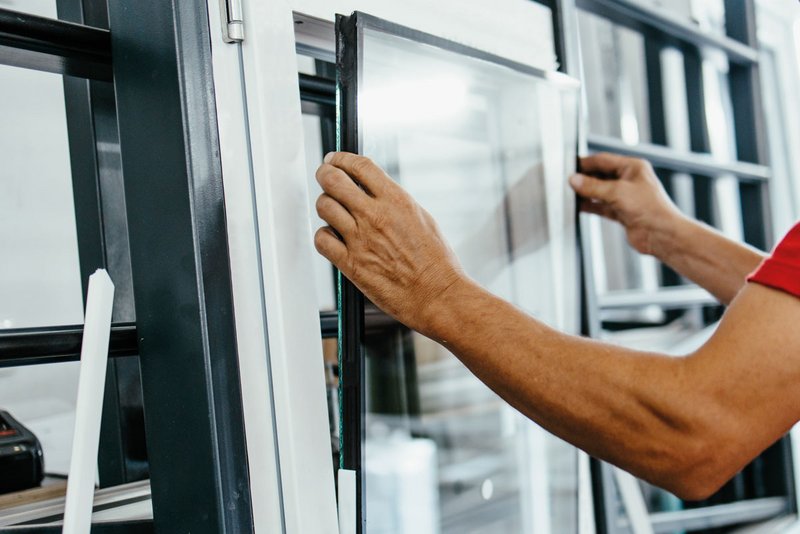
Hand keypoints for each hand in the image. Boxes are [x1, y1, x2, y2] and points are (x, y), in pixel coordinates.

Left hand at [314, 152, 465, 335]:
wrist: (438, 296)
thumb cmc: (436, 262)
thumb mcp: (422, 218)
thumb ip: (395, 201)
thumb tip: (375, 188)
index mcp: (396, 201)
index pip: (360, 165)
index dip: (342, 158)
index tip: (335, 159)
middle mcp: (375, 216)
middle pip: (334, 180)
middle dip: (325, 174)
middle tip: (325, 176)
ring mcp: (361, 239)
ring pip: (324, 206)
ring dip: (325, 205)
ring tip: (333, 211)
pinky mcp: (351, 264)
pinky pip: (322, 240)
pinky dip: (323, 236)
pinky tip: (333, 238)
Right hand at [569, 153, 684, 256]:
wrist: (662, 234)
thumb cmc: (652, 209)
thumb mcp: (617, 192)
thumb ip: (593, 186)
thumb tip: (575, 180)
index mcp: (633, 167)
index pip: (603, 160)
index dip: (586, 163)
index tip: (571, 167)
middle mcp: (630, 180)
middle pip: (600, 175)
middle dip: (584, 178)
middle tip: (568, 181)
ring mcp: (626, 197)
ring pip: (600, 191)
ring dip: (586, 193)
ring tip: (570, 193)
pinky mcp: (622, 212)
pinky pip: (602, 206)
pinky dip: (591, 206)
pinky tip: (580, 206)